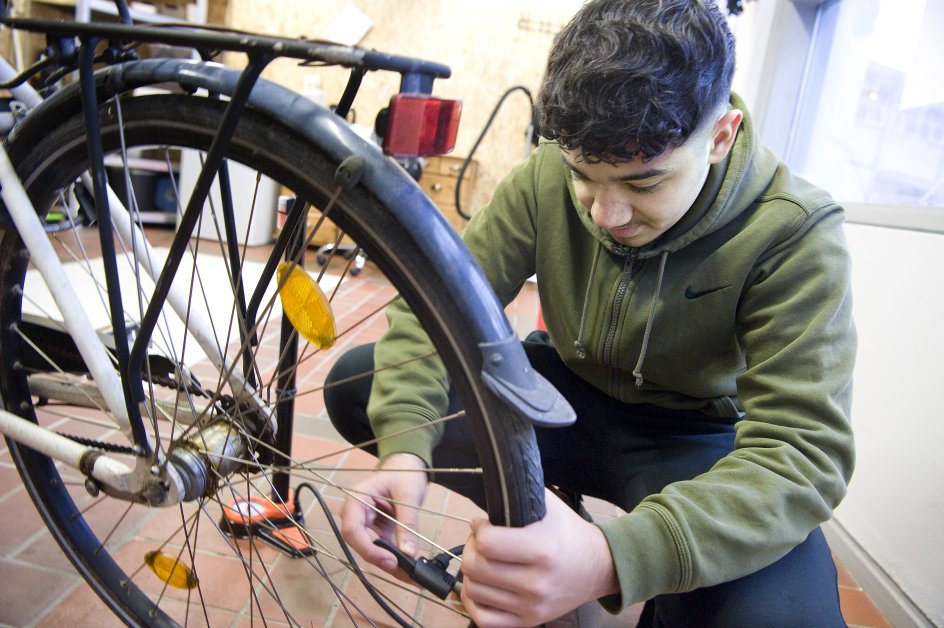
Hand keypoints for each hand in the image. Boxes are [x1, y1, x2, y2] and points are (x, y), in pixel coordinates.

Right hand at [340, 452, 427, 573]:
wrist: (407, 467)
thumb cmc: (404, 474)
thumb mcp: (408, 495)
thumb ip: (407, 522)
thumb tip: (408, 552)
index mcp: (356, 500)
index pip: (351, 529)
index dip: (367, 548)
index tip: (389, 559)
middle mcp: (357, 514)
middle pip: (361, 544)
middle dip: (382, 559)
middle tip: (405, 572)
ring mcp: (366, 524)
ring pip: (372, 550)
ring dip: (390, 563)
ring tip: (411, 575)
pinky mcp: (377, 531)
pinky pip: (383, 549)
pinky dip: (395, 559)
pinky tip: (408, 571)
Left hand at [459, 488, 618, 626]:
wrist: (598, 568)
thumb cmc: (568, 533)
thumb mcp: (549, 506)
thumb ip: (518, 495)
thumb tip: (486, 491)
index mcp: (542, 549)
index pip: (487, 543)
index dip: (479, 529)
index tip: (485, 524)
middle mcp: (536, 582)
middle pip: (475, 567)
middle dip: (472, 548)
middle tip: (482, 542)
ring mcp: (531, 606)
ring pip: (473, 590)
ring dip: (472, 573)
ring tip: (486, 561)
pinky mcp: (528, 622)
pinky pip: (483, 619)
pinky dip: (474, 601)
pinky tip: (483, 586)